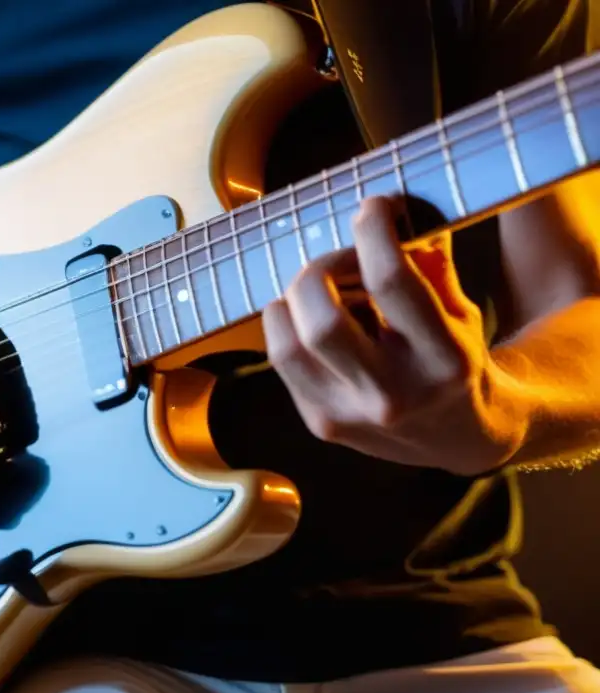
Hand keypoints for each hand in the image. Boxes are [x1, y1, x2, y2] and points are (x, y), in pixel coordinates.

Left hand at [261, 196, 525, 475]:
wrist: (460, 437)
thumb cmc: (454, 360)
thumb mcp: (459, 312)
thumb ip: (430, 262)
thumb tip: (396, 206)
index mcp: (444, 359)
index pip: (392, 283)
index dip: (373, 233)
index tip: (374, 208)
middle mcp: (394, 395)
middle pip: (322, 323)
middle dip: (319, 272)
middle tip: (337, 259)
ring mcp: (351, 416)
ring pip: (286, 348)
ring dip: (291, 302)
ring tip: (316, 289)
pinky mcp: (322, 424)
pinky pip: (282, 361)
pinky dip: (286, 326)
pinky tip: (309, 317)